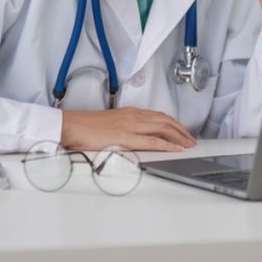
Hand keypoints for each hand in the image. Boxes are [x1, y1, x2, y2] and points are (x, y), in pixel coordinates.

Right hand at [59, 107, 196, 150]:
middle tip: (191, 139)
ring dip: (178, 136)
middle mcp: (133, 116)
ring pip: (162, 128)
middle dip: (181, 130)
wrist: (71, 126)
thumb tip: (135, 138)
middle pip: (165, 120)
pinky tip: (174, 148)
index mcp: (130, 113)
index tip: (182, 131)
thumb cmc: (86, 127)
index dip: (174, 124)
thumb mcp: (111, 125)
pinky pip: (150, 141)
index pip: (158, 116)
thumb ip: (125, 129)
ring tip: (188, 144)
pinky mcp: (124, 137)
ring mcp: (129, 126)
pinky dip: (165, 144)